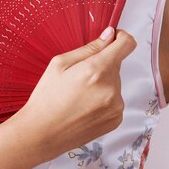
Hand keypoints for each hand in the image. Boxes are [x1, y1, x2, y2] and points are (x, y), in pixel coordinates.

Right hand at [13, 27, 136, 162]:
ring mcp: (116, 107)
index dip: (121, 37)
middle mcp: (111, 89)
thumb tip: (109, 35)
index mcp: (97, 70)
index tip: (112, 38)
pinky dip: (104, 98)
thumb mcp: (60, 63)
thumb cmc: (46, 96)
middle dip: (102, 64)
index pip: (126, 44)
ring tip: (79, 94)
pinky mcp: (116, 120)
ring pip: (115, 82)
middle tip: (79, 75)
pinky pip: (115, 99)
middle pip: (116, 64)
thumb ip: (89, 48)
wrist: (42, 133)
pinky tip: (85, 105)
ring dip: (103, 82)